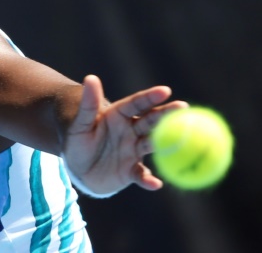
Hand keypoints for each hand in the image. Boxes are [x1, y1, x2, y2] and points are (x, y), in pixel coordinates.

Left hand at [62, 75, 188, 195]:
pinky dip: (147, 180)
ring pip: (153, 144)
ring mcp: (134, 150)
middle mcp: (131, 130)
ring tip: (182, 141)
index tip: (165, 90)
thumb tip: (91, 77)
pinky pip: (141, 175)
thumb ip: (88, 103)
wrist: (78, 167)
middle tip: (183, 107)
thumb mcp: (80, 122)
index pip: (136, 104)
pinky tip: (154, 184)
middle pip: (151, 120)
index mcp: (119, 115)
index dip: (150, 97)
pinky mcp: (131, 170)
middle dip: (167, 114)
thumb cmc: (79, 140)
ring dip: (168, 143)